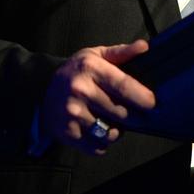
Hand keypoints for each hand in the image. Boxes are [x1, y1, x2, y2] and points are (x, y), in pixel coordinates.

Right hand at [39, 39, 154, 155]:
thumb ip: (121, 53)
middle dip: (132, 116)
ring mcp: (73, 113)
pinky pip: (98, 147)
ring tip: (111, 120)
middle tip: (130, 112)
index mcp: (90, 68)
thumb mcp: (95, 55)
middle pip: (122, 113)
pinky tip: (98, 130)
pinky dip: (103, 143)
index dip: (143, 97)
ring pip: (111, 133)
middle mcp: (81, 90)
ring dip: (117, 131)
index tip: (153, 103)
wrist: (41, 88)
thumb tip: (145, 46)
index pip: (124, 86)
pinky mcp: (68, 133)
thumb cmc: (75, 71)